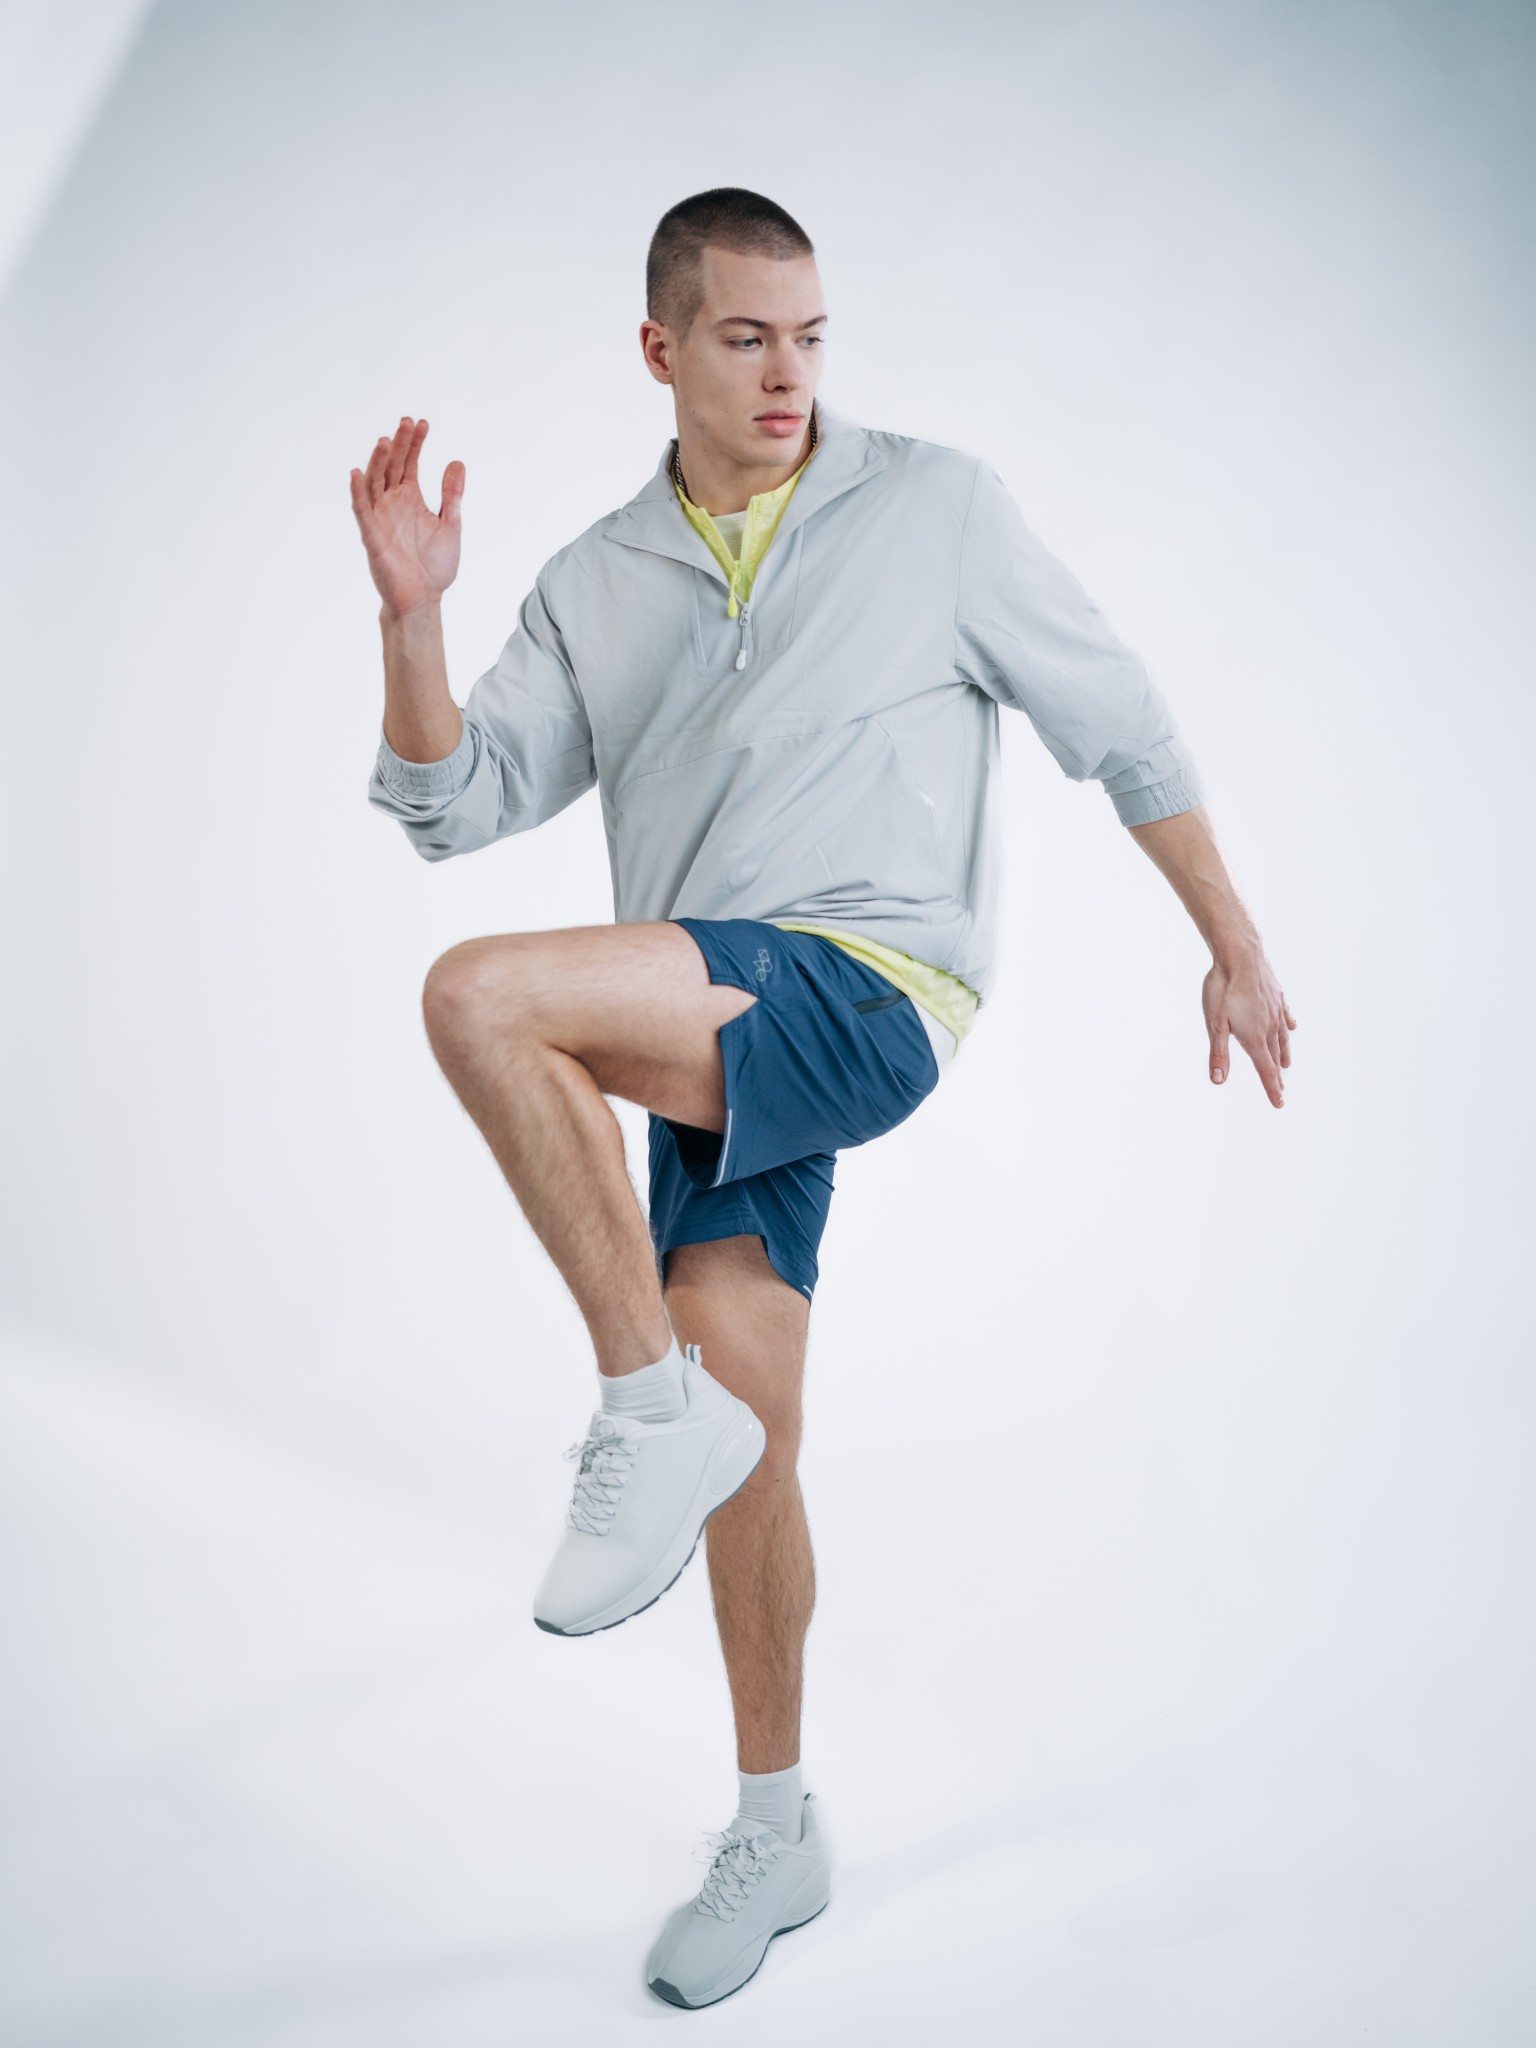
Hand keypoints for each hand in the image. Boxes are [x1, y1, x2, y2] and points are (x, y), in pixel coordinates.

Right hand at [349, 416, 462, 618]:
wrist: (423, 599)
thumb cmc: (434, 567)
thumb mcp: (450, 525)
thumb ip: (452, 495)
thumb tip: (457, 462)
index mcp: (410, 499)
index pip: (410, 463)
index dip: (415, 443)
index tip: (423, 423)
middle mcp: (392, 504)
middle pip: (392, 466)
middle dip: (399, 444)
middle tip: (407, 421)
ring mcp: (380, 518)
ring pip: (375, 482)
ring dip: (379, 461)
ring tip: (386, 440)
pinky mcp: (372, 535)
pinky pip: (362, 511)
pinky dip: (358, 492)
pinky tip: (357, 473)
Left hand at [1203, 946, 1295, 1105]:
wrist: (1240, 953)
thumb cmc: (1223, 988)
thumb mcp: (1214, 1023)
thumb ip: (1218, 1053)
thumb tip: (1218, 1081)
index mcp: (1255, 1036)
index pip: (1265, 1070)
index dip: (1271, 1088)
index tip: (1279, 1103)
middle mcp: (1270, 1026)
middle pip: (1275, 1056)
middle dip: (1276, 1075)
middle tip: (1280, 1090)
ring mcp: (1276, 1009)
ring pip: (1282, 1037)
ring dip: (1283, 1052)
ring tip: (1286, 1064)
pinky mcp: (1277, 994)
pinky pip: (1285, 1015)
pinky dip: (1288, 1025)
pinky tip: (1292, 1027)